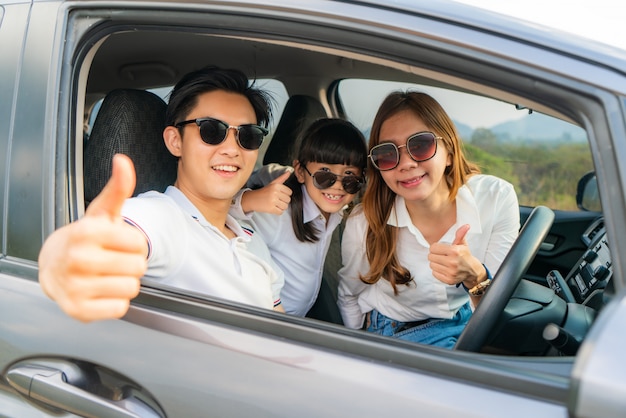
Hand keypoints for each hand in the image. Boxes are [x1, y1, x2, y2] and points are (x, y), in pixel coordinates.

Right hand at [38, 154, 147, 321]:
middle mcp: (78, 259)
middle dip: (131, 264)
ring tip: (107, 275)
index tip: (119, 243)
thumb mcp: (102, 212)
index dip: (134, 244)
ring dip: (125, 283)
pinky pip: (119, 309)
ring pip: (131, 289)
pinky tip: (101, 291)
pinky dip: (115, 302)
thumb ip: (118, 188)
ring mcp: (75, 286)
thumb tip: (123, 161)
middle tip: (113, 260)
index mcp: (86, 232)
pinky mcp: (78, 310)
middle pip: (138, 267)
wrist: (53, 266)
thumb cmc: (85, 238)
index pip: (139, 243)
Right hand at [241, 170, 291, 214]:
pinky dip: (277, 211)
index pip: (289, 192)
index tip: (279, 194)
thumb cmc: (264, 192)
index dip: (285, 194)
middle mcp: (275, 192)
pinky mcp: (270, 208)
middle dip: (283, 201)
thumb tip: (289, 171)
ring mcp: (273, 200)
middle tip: (276, 200)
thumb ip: (282, 178)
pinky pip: (280, 212)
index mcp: (276, 185)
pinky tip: (272, 208)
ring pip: (285, 207)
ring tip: (274, 204)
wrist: (252, 199)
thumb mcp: (272, 183)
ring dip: (281, 207)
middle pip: (288, 200)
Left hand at [428, 224, 483, 286]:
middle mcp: (452, 262)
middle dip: (435, 255)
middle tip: (442, 256)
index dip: (435, 248)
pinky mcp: (448, 280)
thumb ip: (460, 234)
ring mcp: (450, 272)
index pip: (433, 248)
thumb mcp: (462, 244)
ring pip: (431, 265)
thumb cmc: (465, 256)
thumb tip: (465, 225)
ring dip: (436, 263)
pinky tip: (444, 268)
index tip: (440, 249)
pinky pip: (434, 273)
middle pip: (430, 256)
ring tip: (443, 262)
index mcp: (454, 251)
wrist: (472, 271)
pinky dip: (437, 271)